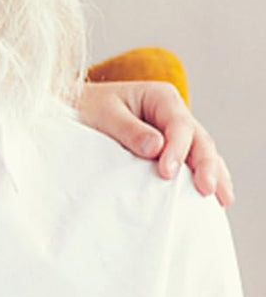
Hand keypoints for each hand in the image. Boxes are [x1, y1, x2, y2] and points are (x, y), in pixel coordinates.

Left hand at [76, 80, 231, 205]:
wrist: (75, 109)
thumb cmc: (88, 108)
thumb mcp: (103, 114)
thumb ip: (128, 130)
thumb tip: (156, 148)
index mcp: (161, 97)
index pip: (179, 125)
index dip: (177, 150)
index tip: (167, 172)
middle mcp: (174, 113)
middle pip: (199, 140)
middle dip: (206, 165)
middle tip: (206, 190)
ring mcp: (175, 132)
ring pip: (202, 153)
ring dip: (214, 174)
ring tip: (222, 199)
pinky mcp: (171, 149)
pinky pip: (193, 162)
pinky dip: (205, 177)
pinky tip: (215, 197)